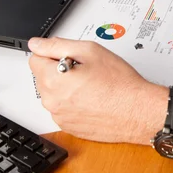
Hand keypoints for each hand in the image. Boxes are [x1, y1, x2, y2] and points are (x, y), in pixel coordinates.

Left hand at [28, 37, 168, 144]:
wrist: (138, 111)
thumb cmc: (119, 83)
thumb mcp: (90, 51)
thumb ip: (57, 45)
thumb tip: (37, 44)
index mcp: (53, 80)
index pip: (35, 59)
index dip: (53, 54)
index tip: (70, 57)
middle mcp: (52, 102)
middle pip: (42, 77)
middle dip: (58, 70)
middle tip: (85, 70)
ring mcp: (60, 117)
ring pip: (53, 94)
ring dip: (65, 87)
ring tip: (91, 86)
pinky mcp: (69, 127)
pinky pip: (63, 109)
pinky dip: (73, 103)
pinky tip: (92, 99)